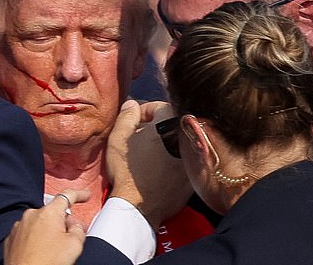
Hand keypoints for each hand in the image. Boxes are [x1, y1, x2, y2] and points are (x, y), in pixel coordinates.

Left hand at [4, 189, 89, 264]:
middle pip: (54, 212)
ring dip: (49, 232)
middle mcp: (32, 215)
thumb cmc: (46, 263)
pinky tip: (42, 252)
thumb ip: (79, 229)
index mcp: (48, 212)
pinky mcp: (12, 239)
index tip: (85, 196)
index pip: (67, 196)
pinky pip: (28, 233)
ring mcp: (20, 227)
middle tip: (73, 235)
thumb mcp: (75, 245)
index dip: (79, 195)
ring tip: (54, 250)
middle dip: (64, 222)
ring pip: (40, 223)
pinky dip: (36, 239)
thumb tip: (75, 227)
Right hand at [106, 100, 192, 228]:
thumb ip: (127, 115)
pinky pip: (183, 160)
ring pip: (178, 142)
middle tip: (139, 138)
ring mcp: (193, 158)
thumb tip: (132, 104)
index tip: (134, 122)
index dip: (143, 111)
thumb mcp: (118, 138)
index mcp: (170, 124)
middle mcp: (187, 138)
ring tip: (147, 154)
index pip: (159, 106)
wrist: (139, 207)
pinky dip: (172, 160)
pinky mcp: (194, 176)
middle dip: (155, 127)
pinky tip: (157, 169)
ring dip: (164, 143)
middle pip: (171, 124)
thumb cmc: (127, 171)